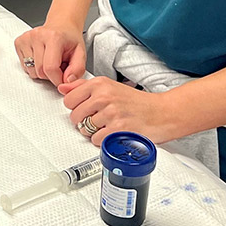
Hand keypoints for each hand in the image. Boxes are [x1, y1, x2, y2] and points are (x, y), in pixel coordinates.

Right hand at [13, 23, 85, 86]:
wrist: (61, 25)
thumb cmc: (69, 38)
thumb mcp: (81, 53)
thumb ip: (78, 69)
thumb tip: (67, 81)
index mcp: (54, 37)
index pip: (50, 68)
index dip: (57, 79)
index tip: (62, 79)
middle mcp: (38, 36)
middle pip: (40, 71)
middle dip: (50, 75)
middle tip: (58, 66)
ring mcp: (26, 38)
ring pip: (31, 71)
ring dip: (41, 72)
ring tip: (49, 61)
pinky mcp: (19, 42)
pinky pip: (24, 66)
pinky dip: (33, 67)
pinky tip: (41, 58)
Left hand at [59, 76, 178, 146]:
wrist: (163, 112)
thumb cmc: (137, 102)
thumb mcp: (109, 87)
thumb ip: (83, 87)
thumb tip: (62, 88)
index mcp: (100, 84)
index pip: (69, 99)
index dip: (76, 108)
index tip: (86, 110)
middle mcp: (104, 97)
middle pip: (75, 116)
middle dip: (84, 122)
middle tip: (99, 120)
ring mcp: (110, 113)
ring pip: (85, 130)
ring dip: (94, 132)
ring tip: (108, 127)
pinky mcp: (117, 129)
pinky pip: (96, 140)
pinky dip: (103, 141)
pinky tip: (113, 134)